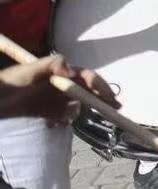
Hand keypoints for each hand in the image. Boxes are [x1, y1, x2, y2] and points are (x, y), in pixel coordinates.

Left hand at [0, 56, 119, 124]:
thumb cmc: (12, 81)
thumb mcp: (31, 69)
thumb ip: (53, 65)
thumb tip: (74, 72)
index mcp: (62, 73)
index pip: (88, 78)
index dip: (102, 87)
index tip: (110, 98)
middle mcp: (63, 85)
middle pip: (89, 92)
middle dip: (101, 101)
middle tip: (113, 110)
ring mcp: (57, 99)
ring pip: (77, 107)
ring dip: (75, 113)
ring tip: (61, 119)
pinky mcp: (49, 112)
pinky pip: (64, 118)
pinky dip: (62, 121)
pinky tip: (52, 124)